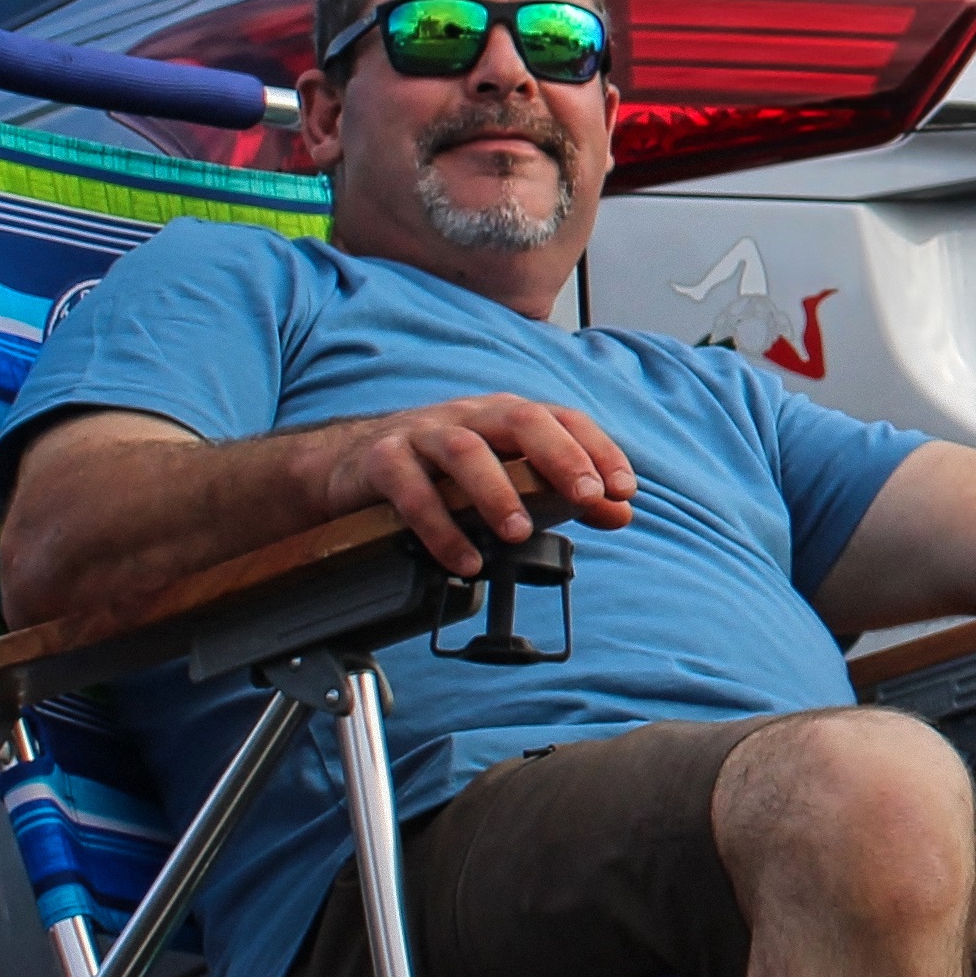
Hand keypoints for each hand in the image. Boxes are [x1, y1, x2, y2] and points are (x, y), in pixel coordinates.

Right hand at [324, 393, 637, 574]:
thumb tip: (620, 511)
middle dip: (559, 457)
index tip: (624, 489)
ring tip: (518, 535)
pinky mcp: (382, 460)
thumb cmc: (441, 470)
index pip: (564, 419)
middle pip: (521, 421)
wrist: (351, 464)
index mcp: (507, 416)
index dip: (599, 450)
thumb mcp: (506, 475)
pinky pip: (411, 490)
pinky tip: (463, 561)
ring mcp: (424, 434)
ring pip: (464, 451)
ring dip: (497, 493)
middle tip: (584, 498)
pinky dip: (439, 527)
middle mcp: (470, 416)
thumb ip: (563, 494)